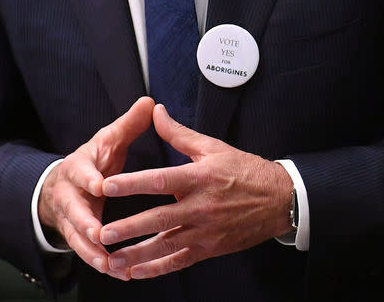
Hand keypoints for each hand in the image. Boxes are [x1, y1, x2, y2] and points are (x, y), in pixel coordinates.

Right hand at [38, 97, 154, 279]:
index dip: (89, 178)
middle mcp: (71, 194)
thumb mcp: (108, 140)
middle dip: (86, 222)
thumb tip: (150, 103)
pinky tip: (120, 273)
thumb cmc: (93, 161)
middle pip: (74, 209)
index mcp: (79, 167)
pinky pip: (87, 252)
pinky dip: (101, 263)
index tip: (100, 185)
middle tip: (100, 234)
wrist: (65, 183)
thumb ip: (128, 125)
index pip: (81, 171)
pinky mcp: (77, 236)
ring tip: (112, 264)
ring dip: (94, 252)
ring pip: (78, 237)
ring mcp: (71, 218)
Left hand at [99, 104, 293, 278]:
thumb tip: (156, 112)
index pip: (160, 181)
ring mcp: (206, 231)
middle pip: (160, 218)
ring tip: (112, 261)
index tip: (108, 187)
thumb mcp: (213, 147)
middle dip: (129, 227)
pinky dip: (158, 269)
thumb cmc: (245, 170)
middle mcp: (201, 206)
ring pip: (167, 245)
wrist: (280, 199)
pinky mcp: (211, 248)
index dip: (132, 184)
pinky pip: (181, 260)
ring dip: (138, 255)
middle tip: (102, 233)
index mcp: (199, 178)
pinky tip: (138, 272)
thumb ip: (179, 133)